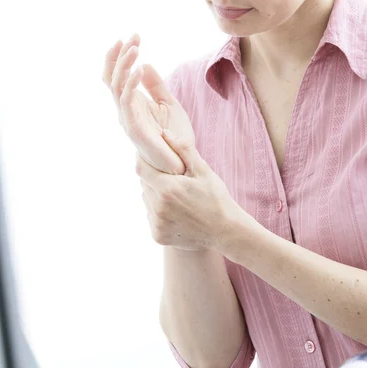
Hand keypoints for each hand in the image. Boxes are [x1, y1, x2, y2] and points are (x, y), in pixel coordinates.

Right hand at [102, 33, 194, 174]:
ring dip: (124, 65)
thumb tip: (145, 64)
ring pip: (116, 86)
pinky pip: (127, 103)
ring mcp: (128, 119)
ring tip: (135, 48)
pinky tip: (140, 68)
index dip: (118, 56)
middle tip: (133, 37)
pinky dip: (131, 84)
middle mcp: (125, 110)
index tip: (131, 37)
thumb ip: (156, 86)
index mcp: (131, 104)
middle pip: (112, 78)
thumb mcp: (168, 103)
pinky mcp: (135, 128)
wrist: (182, 162)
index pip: (116, 76)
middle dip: (119, 55)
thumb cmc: (174, 136)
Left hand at [136, 129, 239, 251]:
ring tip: (176, 195)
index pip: (141, 167)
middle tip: (171, 177)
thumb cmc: (216, 198)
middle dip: (153, 177)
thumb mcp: (203, 170)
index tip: (152, 157)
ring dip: (155, 194)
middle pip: (144, 184)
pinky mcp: (157, 235)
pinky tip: (176, 211)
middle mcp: (158, 207)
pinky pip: (151, 216)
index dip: (144, 160)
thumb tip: (164, 132)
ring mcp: (157, 223)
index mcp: (167, 189)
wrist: (225, 232)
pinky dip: (158, 211)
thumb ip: (183, 150)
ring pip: (146, 199)